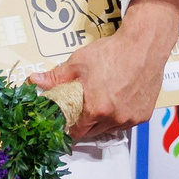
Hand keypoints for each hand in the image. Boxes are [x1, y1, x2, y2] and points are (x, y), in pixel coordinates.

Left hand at [29, 0, 178, 141]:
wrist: (144, 45)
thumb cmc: (113, 52)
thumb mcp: (79, 63)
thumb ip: (56, 77)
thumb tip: (34, 80)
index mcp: (96, 109)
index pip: (76, 132)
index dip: (69, 127)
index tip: (66, 121)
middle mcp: (115, 118)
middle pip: (92, 132)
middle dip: (84, 124)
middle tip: (81, 110)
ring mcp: (131, 118)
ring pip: (110, 128)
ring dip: (102, 121)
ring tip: (100, 102)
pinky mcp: (143, 115)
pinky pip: (126, 123)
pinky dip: (119, 116)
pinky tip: (117, 100)